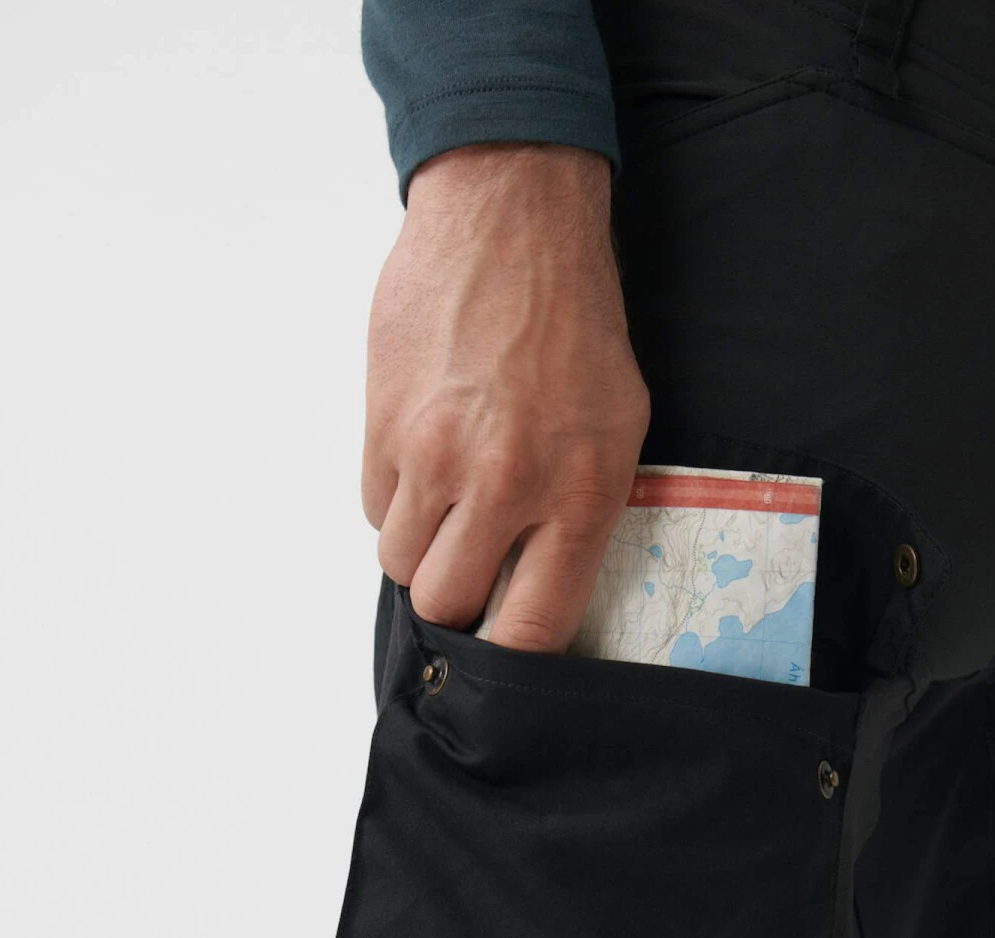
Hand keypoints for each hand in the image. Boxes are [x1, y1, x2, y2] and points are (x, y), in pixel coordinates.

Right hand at [362, 143, 649, 651]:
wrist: (509, 222)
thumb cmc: (576, 329)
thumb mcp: (621, 428)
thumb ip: (582, 515)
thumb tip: (539, 593)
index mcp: (578, 492)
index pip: (532, 627)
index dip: (512, 658)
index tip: (505, 656)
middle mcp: (504, 481)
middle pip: (445, 602)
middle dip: (455, 598)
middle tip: (472, 569)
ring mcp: (435, 452)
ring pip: (398, 561)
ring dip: (421, 548)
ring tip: (452, 503)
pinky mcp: (382, 421)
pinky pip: (373, 504)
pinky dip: (395, 500)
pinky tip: (426, 456)